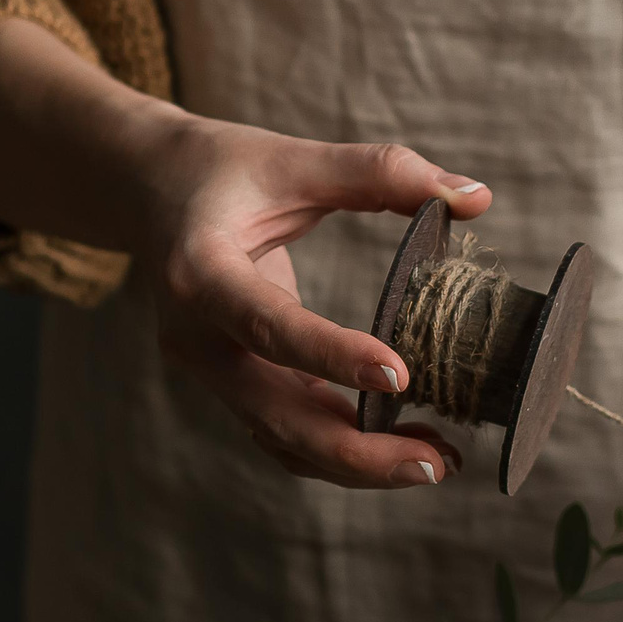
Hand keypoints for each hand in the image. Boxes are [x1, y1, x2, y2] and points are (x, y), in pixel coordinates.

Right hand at [0, 18, 487, 488]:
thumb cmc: (218, 171)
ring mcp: (212, 375)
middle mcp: (198, 341)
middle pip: (277, 416)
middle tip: (436, 461)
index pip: (269, 327)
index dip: (330, 356)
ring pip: (284, 440)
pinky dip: (341, 452)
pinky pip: (286, 435)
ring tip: (436, 460)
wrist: (148, 195)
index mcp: (200, 276)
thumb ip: (381, 173)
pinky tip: (400, 446)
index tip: (400, 376)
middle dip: (358, 450)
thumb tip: (474, 196)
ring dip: (358, 463)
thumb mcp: (292, 158)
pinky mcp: (234, 387)